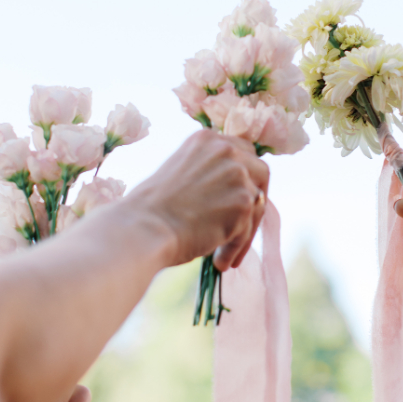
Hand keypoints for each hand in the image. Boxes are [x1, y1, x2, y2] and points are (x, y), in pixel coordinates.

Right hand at [127, 129, 269, 270]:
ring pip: (257, 206)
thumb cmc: (150, 211)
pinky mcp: (243, 202)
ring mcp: (237, 175)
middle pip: (260, 174)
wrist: (142, 228)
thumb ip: (207, 175)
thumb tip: (231, 195)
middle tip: (244, 226)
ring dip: (243, 232)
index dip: (245, 177)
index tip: (241, 198)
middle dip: (255, 201)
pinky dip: (235, 248)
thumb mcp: (180, 175)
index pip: (243, 153)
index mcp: (206, 140)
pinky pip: (248, 230)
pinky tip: (219, 262)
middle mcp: (225, 150)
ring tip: (223, 254)